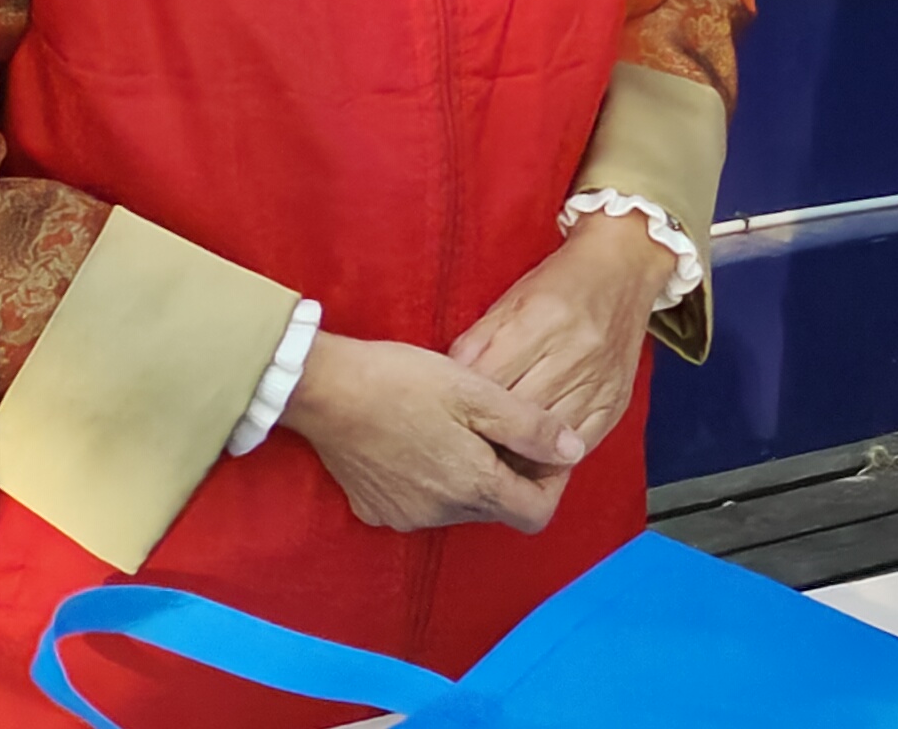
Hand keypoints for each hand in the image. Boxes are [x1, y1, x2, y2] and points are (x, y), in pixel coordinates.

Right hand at [276, 334, 582, 533]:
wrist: (324, 389)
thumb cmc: (403, 382)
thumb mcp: (478, 392)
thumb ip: (531, 427)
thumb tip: (574, 450)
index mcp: (473, 486)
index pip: (536, 514)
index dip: (551, 483)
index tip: (544, 449)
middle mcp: (440, 514)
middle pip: (497, 508)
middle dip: (508, 474)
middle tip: (496, 424)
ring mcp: (405, 516)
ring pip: (458, 506)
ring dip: (467, 475)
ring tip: (453, 426)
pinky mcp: (374, 509)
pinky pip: (419, 504)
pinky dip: (428, 480)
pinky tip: (416, 440)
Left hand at [447, 210, 673, 455]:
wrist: (623, 268)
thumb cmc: (562, 282)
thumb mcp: (511, 299)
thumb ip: (476, 341)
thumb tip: (446, 381)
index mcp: (542, 319)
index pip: (490, 380)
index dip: (462, 404)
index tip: (446, 417)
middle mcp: (575, 352)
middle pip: (517, 412)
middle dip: (485, 433)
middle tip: (461, 446)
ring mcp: (599, 380)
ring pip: (547, 437)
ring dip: (516, 452)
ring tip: (491, 458)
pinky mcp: (616, 401)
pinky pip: (579, 445)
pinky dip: (551, 456)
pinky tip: (531, 456)